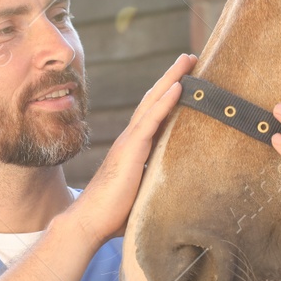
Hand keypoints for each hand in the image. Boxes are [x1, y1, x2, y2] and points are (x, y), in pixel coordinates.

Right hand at [62, 52, 193, 250]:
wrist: (89, 223)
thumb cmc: (114, 214)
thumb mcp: (143, 192)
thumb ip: (156, 183)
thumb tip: (178, 189)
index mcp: (135, 147)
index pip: (155, 113)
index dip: (170, 94)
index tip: (187, 78)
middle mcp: (131, 139)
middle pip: (154, 99)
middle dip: (173, 76)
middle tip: (190, 57)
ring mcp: (129, 142)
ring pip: (153, 102)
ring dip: (172, 78)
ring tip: (188, 60)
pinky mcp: (130, 151)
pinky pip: (151, 120)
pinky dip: (165, 101)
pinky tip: (178, 86)